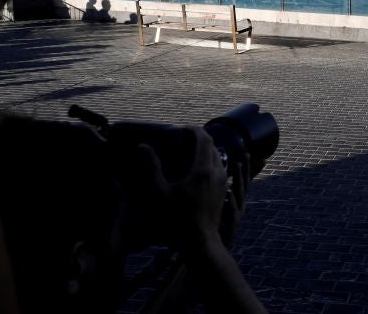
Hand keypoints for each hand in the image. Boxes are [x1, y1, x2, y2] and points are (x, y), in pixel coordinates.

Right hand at [136, 127, 228, 244]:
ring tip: (190, 153)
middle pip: (213, 147)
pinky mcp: (224, 191)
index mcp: (203, 169)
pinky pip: (220, 169)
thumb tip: (143, 146)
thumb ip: (151, 168)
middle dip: (200, 139)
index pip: (204, 139)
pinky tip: (198, 171)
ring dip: (207, 151)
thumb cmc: (177, 218)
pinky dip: (211, 163)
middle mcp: (218, 172)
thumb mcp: (160, 192)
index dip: (195, 130)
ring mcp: (224, 182)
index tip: (184, 127)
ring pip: (219, 158)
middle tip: (185, 139)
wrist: (200, 240)